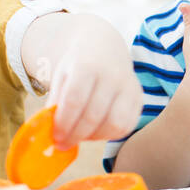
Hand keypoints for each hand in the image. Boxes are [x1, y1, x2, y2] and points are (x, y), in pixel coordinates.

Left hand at [46, 23, 144, 146]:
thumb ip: (56, 101)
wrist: (104, 46)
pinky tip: (97, 131)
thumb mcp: (62, 75)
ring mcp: (129, 86)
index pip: (74, 100)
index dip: (64, 123)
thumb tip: (50, 131)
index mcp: (88, 65)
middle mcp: (112, 74)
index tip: (56, 137)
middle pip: (93, 115)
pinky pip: (127, 126)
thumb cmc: (78, 64)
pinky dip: (110, 135)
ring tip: (82, 135)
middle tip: (64, 144)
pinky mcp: (139, 98)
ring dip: (95, 136)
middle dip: (76, 135)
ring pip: (114, 124)